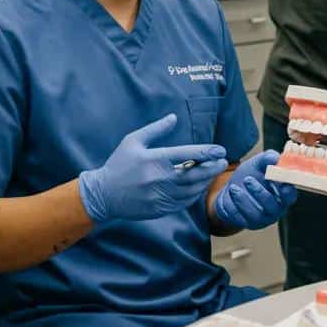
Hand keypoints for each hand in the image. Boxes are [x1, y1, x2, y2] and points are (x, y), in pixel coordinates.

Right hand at [78, 114, 227, 223]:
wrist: (104, 195)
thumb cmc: (119, 164)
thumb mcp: (132, 141)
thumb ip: (155, 129)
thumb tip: (174, 117)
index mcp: (153, 159)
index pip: (186, 154)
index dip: (206, 152)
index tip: (220, 150)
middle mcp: (158, 179)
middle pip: (194, 175)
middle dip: (212, 168)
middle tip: (222, 161)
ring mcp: (159, 196)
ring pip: (191, 190)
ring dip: (205, 181)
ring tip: (213, 172)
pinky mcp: (160, 209)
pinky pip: (184, 202)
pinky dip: (195, 194)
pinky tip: (198, 186)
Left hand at [210, 150, 296, 230]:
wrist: (231, 189)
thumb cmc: (251, 175)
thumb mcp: (258, 164)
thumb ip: (268, 158)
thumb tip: (275, 158)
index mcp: (283, 194)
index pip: (290, 196)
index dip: (286, 191)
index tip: (278, 182)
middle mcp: (275, 209)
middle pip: (273, 207)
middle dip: (260, 193)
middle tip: (247, 179)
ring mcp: (262, 219)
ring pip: (256, 215)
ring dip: (244, 200)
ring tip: (234, 187)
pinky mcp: (247, 223)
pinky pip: (241, 219)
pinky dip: (234, 206)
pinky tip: (230, 194)